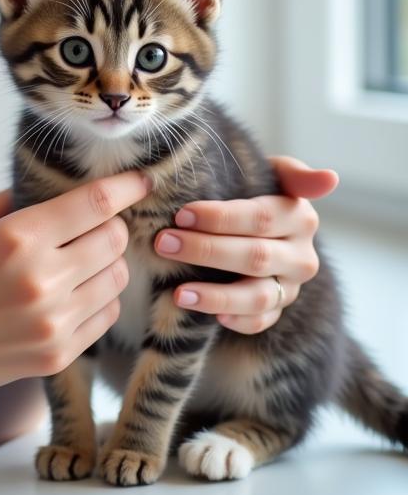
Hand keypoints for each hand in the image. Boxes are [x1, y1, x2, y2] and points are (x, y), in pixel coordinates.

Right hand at [0, 172, 152, 414]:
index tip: (140, 180)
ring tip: (80, 259)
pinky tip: (74, 291)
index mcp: (15, 238)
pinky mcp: (56, 355)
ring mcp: (52, 322)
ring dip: (107, 262)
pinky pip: (105, 316)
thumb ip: (9, 201)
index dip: (124, 187)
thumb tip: (50, 188)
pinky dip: (100, 298)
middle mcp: (42, 279)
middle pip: (114, 239)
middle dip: (111, 224)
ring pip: (116, 278)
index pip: (94, 204)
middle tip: (95, 223)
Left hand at [153, 155, 338, 333]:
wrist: (259, 225)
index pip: (262, 218)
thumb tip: (330, 178)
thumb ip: (292, 172)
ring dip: (216, 296)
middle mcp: (301, 256)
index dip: (220, 218)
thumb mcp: (271, 174)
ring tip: (179, 293)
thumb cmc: (253, 192)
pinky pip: (259, 323)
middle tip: (164, 243)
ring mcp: (291, 287)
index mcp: (300, 217)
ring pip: (257, 296)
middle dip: (206, 251)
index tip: (181, 214)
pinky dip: (236, 320)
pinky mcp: (278, 309)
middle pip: (255, 257)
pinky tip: (209, 317)